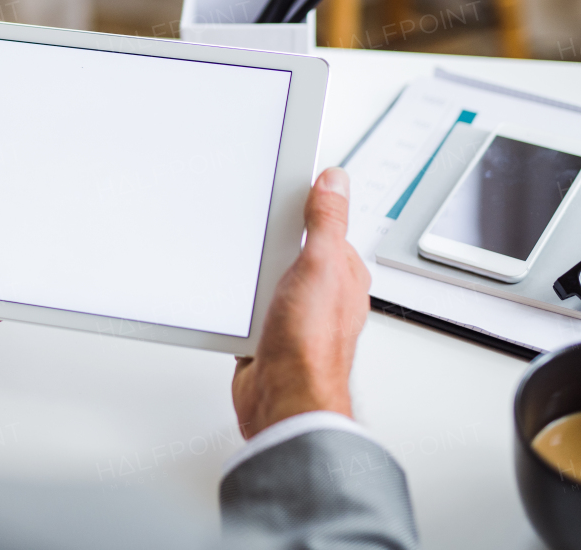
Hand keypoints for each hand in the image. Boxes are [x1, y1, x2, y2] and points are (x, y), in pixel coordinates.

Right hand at [231, 167, 369, 437]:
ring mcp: (296, 318)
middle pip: (294, 254)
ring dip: (255, 278)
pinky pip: (252, 310)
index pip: (326, 229)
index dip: (306, 210)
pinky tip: (236, 303)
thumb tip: (335, 181)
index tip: (286, 193)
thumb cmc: (310, 347)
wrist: (283, 400)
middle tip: (257, 229)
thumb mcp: (319, 266)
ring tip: (244, 264)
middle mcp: (324, 298)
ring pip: (271, 282)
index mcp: (344, 277)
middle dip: (274, 244)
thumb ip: (326, 222)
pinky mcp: (270, 337)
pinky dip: (242, 306)